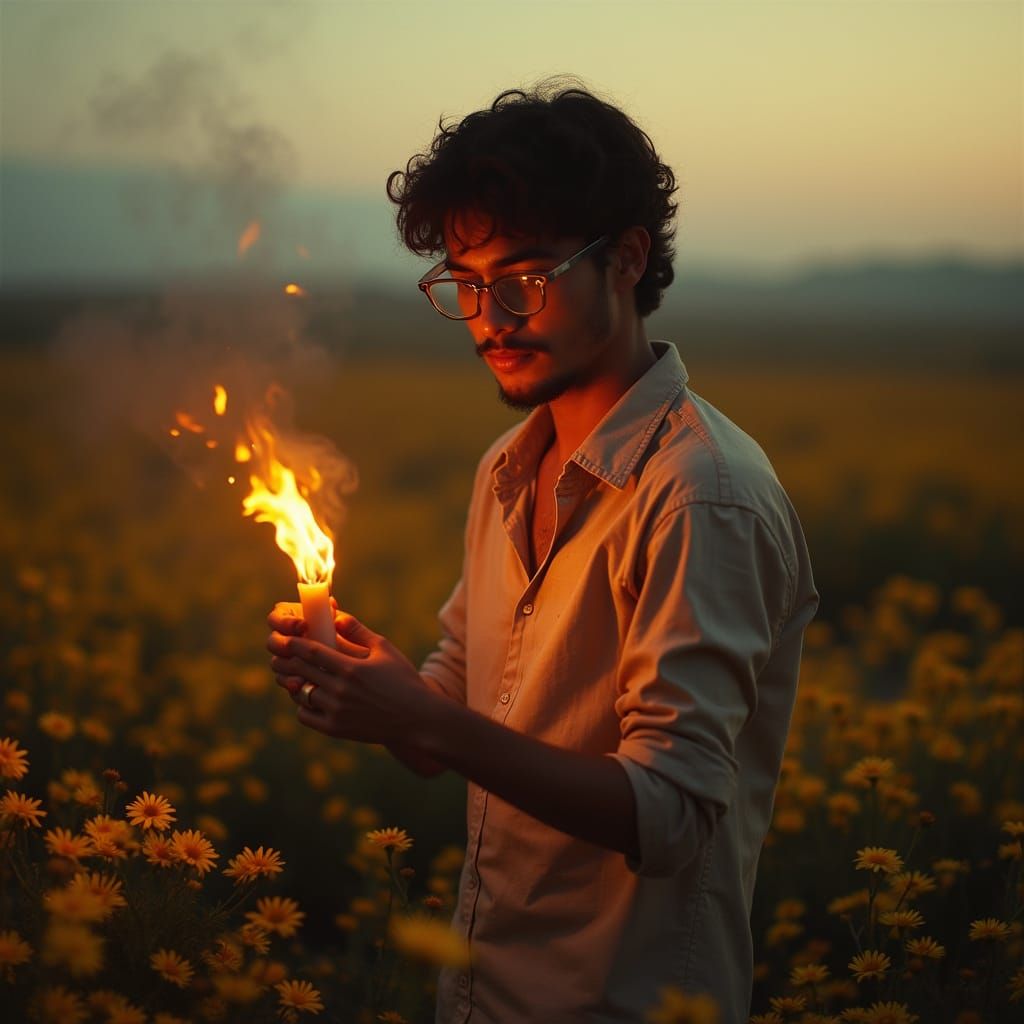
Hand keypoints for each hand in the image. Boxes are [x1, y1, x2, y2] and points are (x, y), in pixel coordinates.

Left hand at [267, 609, 436, 744]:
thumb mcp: (385, 650)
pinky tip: (309, 696)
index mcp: (351, 668)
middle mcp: (340, 690)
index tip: (286, 637)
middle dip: (287, 659)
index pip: (312, 651)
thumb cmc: (404, 680)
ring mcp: (336, 711)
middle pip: (301, 670)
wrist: (417, 719)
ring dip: (295, 681)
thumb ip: (359, 632)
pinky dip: (302, 705)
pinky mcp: (335, 729)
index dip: (295, 643)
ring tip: (295, 674)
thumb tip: (337, 616)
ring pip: (300, 693)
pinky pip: (305, 716)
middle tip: (280, 653)